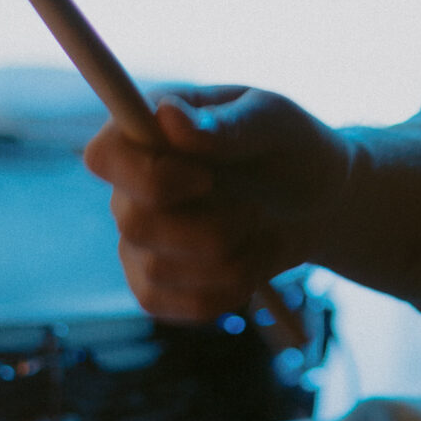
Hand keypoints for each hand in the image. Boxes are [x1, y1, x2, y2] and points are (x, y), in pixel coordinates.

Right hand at [84, 86, 351, 321]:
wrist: (317, 201)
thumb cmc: (290, 146)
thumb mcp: (273, 122)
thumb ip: (226, 124)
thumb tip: (168, 115)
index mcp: (147, 130)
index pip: (104, 157)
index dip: (147, 177)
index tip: (205, 179)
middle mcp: (130, 185)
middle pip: (134, 222)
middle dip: (209, 229)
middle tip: (254, 210)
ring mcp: (136, 237)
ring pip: (156, 269)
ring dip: (226, 260)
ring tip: (258, 233)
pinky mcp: (151, 283)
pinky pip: (165, 304)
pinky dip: (220, 292)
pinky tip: (248, 266)